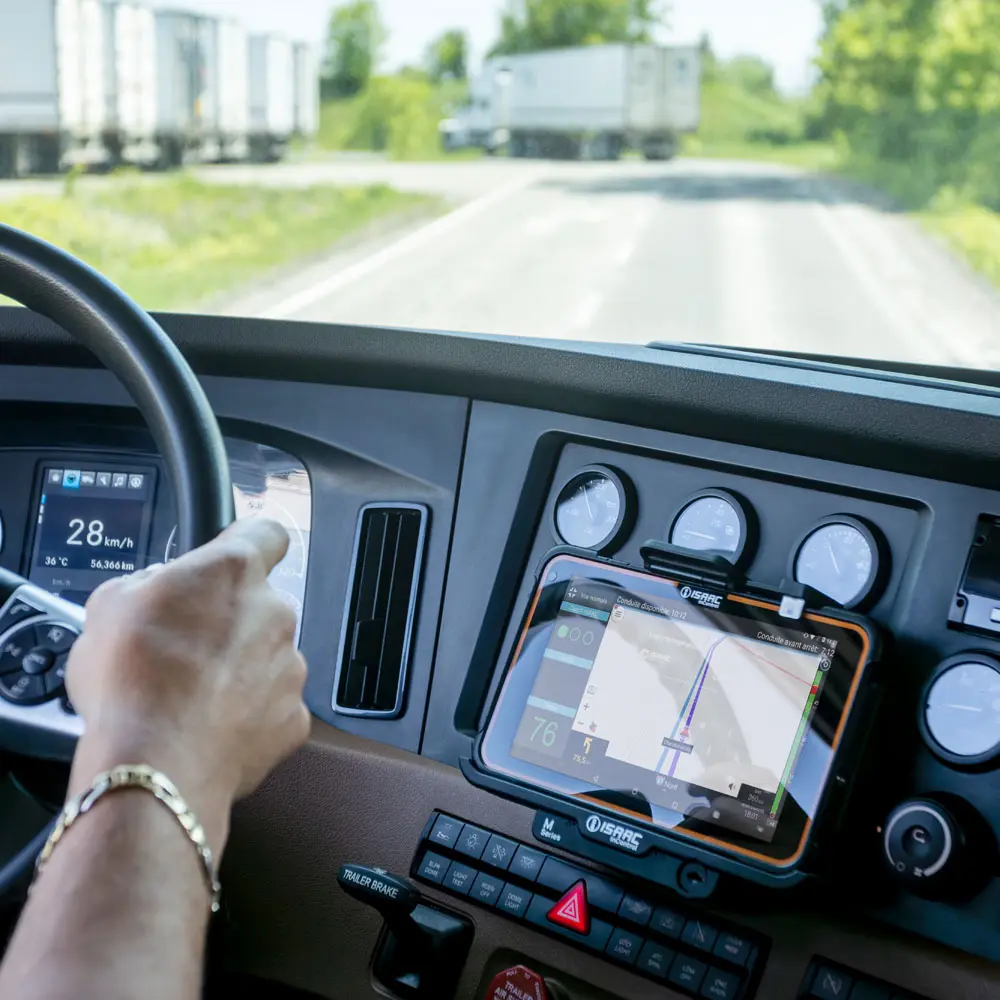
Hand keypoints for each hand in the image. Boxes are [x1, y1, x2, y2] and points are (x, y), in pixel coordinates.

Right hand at [64, 517, 308, 850]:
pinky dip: (247, 716)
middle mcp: (274, 613)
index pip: (266, 533)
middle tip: (184, 647)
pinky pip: (272, 707)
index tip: (230, 558)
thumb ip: (148, 582)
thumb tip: (157, 588)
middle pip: (260, 604)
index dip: (248, 542)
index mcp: (233, 572)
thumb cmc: (131, 681)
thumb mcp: (110, 604)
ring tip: (190, 696)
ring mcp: (290, 667)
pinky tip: (208, 727)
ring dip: (238, 670)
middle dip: (229, 621)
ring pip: (267, 657)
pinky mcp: (293, 717)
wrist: (154, 765)